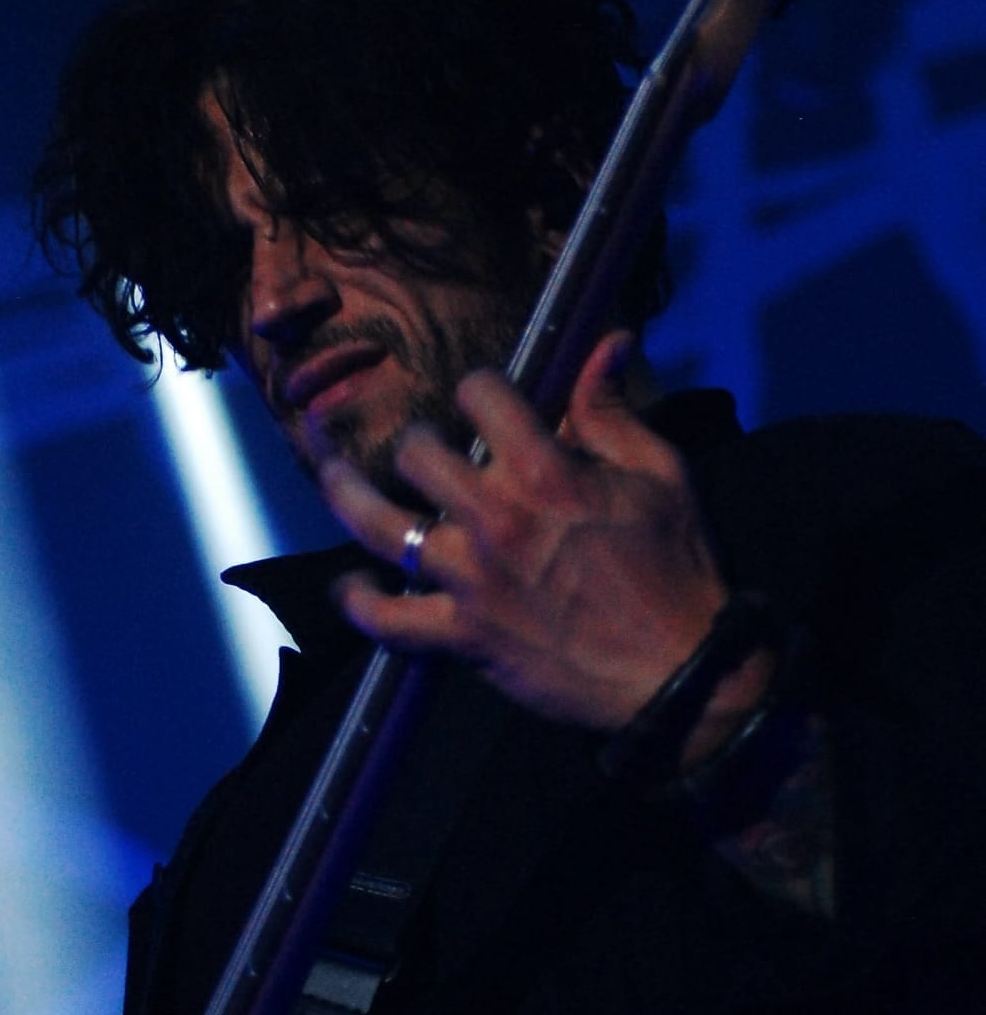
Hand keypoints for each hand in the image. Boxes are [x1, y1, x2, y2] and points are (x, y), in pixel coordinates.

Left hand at [320, 331, 770, 754]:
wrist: (682, 674)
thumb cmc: (677, 569)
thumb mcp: (659, 474)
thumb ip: (614, 409)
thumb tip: (607, 340)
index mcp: (547, 473)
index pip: (481, 394)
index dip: (480, 388)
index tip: (484, 399)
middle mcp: (498, 520)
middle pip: (418, 451)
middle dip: (421, 441)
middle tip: (429, 451)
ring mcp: (472, 581)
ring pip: (378, 524)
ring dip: (347, 493)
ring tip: (333, 473)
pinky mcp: (463, 637)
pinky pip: (387, 620)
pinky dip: (359, 603)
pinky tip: (349, 584)